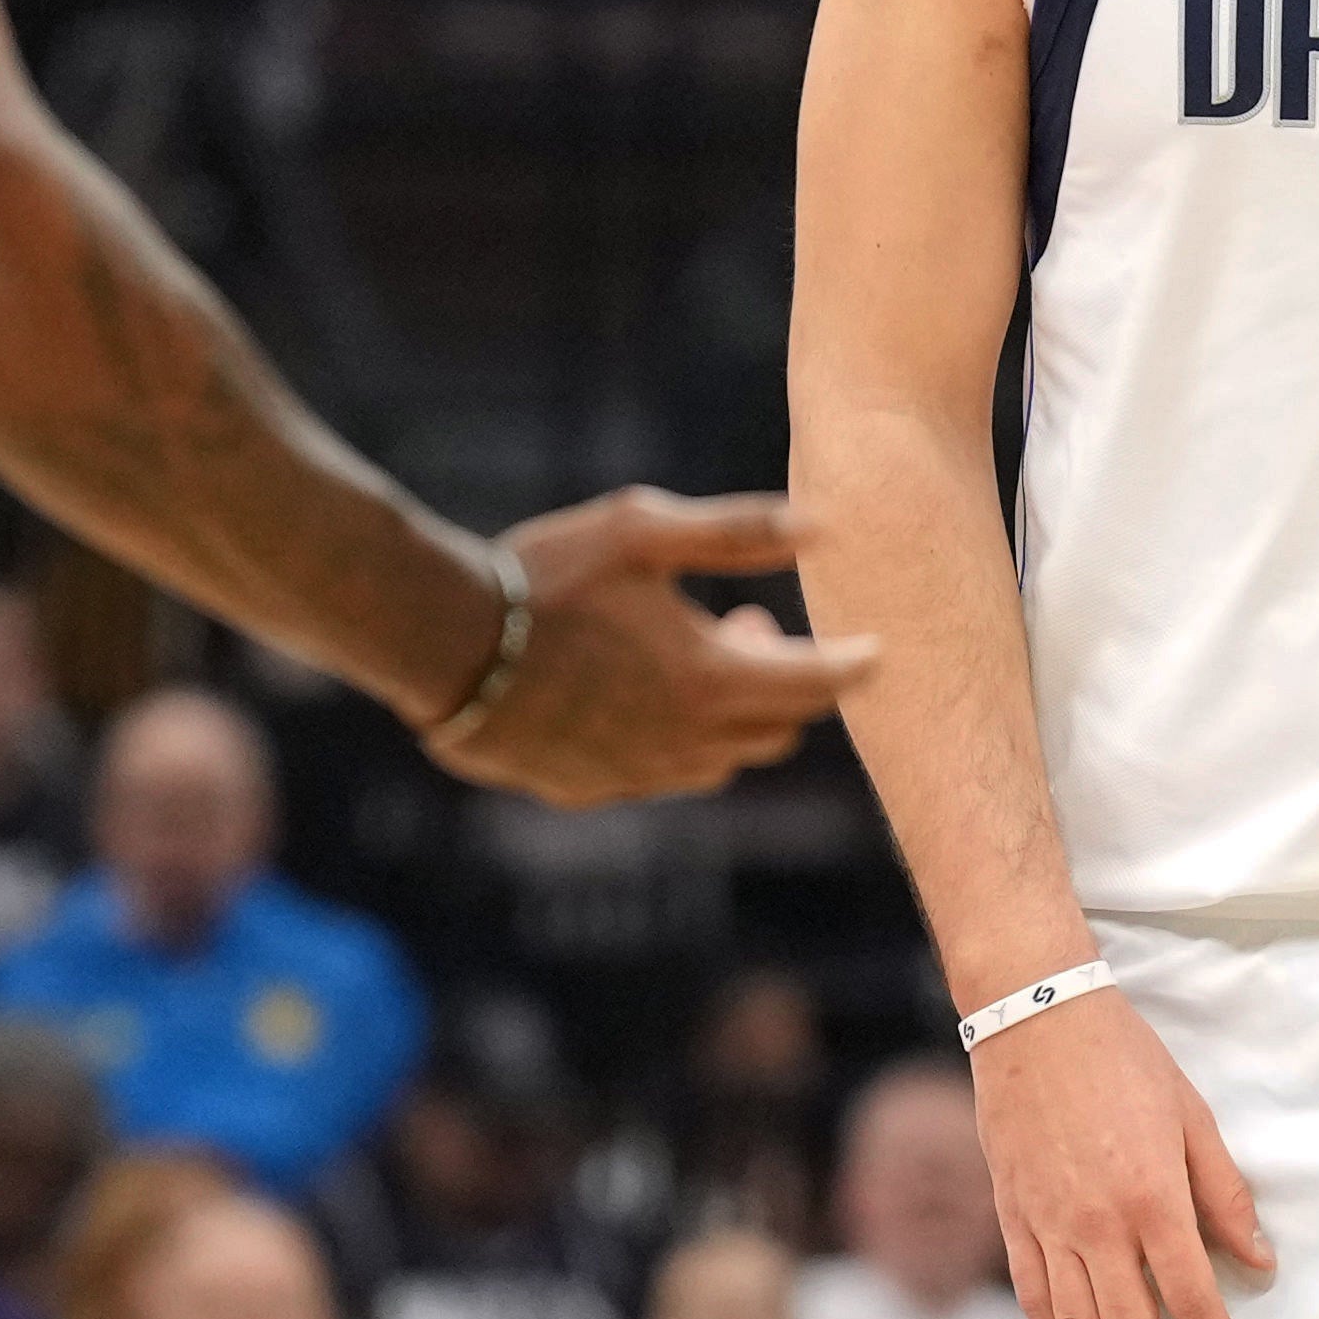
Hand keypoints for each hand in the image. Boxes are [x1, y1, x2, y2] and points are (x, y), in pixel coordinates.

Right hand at [426, 490, 874, 810]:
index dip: (854, 663)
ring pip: (725, 760)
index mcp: (712, 679)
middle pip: (780, 730)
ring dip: (733, 715)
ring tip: (691, 653)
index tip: (874, 646)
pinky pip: (666, 775)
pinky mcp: (596, 791)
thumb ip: (739, 531)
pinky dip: (679, 740)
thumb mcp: (644, 529)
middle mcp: (689, 742)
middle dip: (788, 685)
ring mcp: (641, 775)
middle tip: (751, 626)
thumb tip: (825, 527)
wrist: (445, 643)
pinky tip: (639, 693)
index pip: (819, 685)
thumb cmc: (545, 574)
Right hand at [970, 983, 1270, 1318]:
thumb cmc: (1123, 1060)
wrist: (1034, 1017)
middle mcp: (1095, 1224)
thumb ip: (1225, 1196)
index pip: (1190, 1296)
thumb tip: (1260, 1263)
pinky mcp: (1013, 1219)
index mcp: (1150, 1197)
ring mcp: (1047, 1225)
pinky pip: (1035, 1298)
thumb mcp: (1193, 1116)